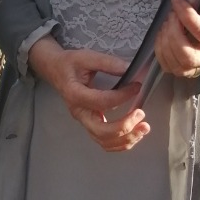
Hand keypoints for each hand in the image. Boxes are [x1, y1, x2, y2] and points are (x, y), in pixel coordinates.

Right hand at [27, 36, 148, 151]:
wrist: (56, 71)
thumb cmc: (70, 63)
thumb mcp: (86, 57)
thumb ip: (107, 63)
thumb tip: (130, 69)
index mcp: (75, 95)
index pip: (101, 101)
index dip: (122, 96)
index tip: (137, 86)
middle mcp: (79, 113)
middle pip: (102, 132)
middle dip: (125, 126)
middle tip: (141, 114)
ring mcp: (84, 122)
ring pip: (105, 141)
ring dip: (127, 138)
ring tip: (144, 127)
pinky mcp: (90, 125)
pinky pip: (106, 142)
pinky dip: (122, 142)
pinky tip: (135, 133)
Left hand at [153, 0, 199, 78]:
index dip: (188, 18)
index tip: (177, 1)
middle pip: (189, 56)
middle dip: (174, 33)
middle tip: (172, 14)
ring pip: (177, 64)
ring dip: (166, 40)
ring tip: (168, 21)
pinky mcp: (188, 66)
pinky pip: (170, 66)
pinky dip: (161, 50)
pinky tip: (164, 33)